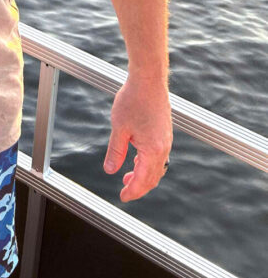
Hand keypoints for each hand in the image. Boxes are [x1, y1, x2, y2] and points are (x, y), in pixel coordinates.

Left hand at [103, 76, 172, 201]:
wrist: (149, 79)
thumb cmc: (133, 100)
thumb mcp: (119, 128)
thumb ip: (115, 152)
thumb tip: (110, 170)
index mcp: (153, 150)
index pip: (143, 180)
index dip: (132, 191)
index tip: (123, 197)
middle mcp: (164, 148)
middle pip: (153, 177)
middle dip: (139, 186)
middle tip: (124, 190)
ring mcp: (166, 140)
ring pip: (157, 167)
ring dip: (143, 175)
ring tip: (127, 176)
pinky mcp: (165, 133)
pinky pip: (159, 156)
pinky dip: (148, 163)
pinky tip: (136, 159)